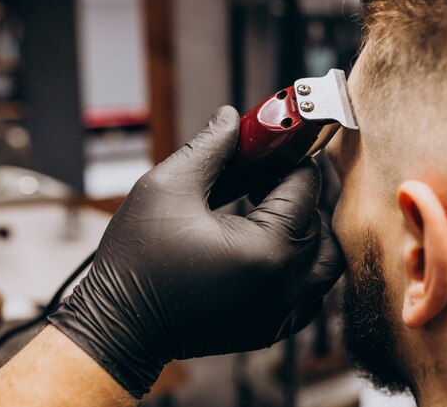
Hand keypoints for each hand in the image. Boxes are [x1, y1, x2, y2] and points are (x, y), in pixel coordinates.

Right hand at [48, 106, 344, 397]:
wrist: (120, 326)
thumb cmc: (137, 260)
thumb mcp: (167, 188)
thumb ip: (210, 148)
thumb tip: (233, 118)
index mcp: (267, 249)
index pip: (304, 188)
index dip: (289, 159)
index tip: (272, 147)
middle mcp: (285, 286)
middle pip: (320, 224)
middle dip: (298, 194)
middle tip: (264, 180)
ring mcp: (283, 313)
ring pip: (326, 262)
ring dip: (308, 232)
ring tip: (271, 214)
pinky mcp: (273, 329)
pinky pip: (311, 293)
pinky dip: (303, 268)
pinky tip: (270, 251)